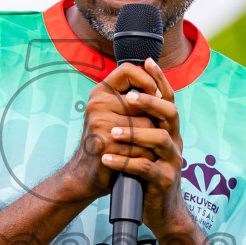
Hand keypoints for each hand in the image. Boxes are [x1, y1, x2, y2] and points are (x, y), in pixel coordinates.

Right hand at [60, 60, 163, 200]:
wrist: (86, 174)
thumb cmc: (106, 142)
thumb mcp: (113, 114)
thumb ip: (130, 98)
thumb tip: (160, 85)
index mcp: (99, 93)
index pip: (127, 70)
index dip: (147, 79)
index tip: (156, 94)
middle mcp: (97, 104)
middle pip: (144, 103)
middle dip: (153, 120)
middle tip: (151, 133)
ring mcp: (100, 123)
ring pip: (147, 125)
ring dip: (153, 139)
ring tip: (146, 148)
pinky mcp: (106, 143)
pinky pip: (142, 144)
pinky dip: (147, 154)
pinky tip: (140, 158)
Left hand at [97, 59, 187, 235]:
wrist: (161, 211)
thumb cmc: (148, 174)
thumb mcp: (146, 146)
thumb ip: (140, 123)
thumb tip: (122, 93)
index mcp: (169, 129)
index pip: (168, 98)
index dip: (160, 79)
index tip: (147, 61)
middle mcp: (175, 141)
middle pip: (170, 113)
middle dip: (150, 102)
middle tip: (128, 98)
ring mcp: (173, 161)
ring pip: (160, 140)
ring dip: (134, 133)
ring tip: (111, 132)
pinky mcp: (164, 180)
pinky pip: (146, 168)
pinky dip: (124, 162)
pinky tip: (106, 158)